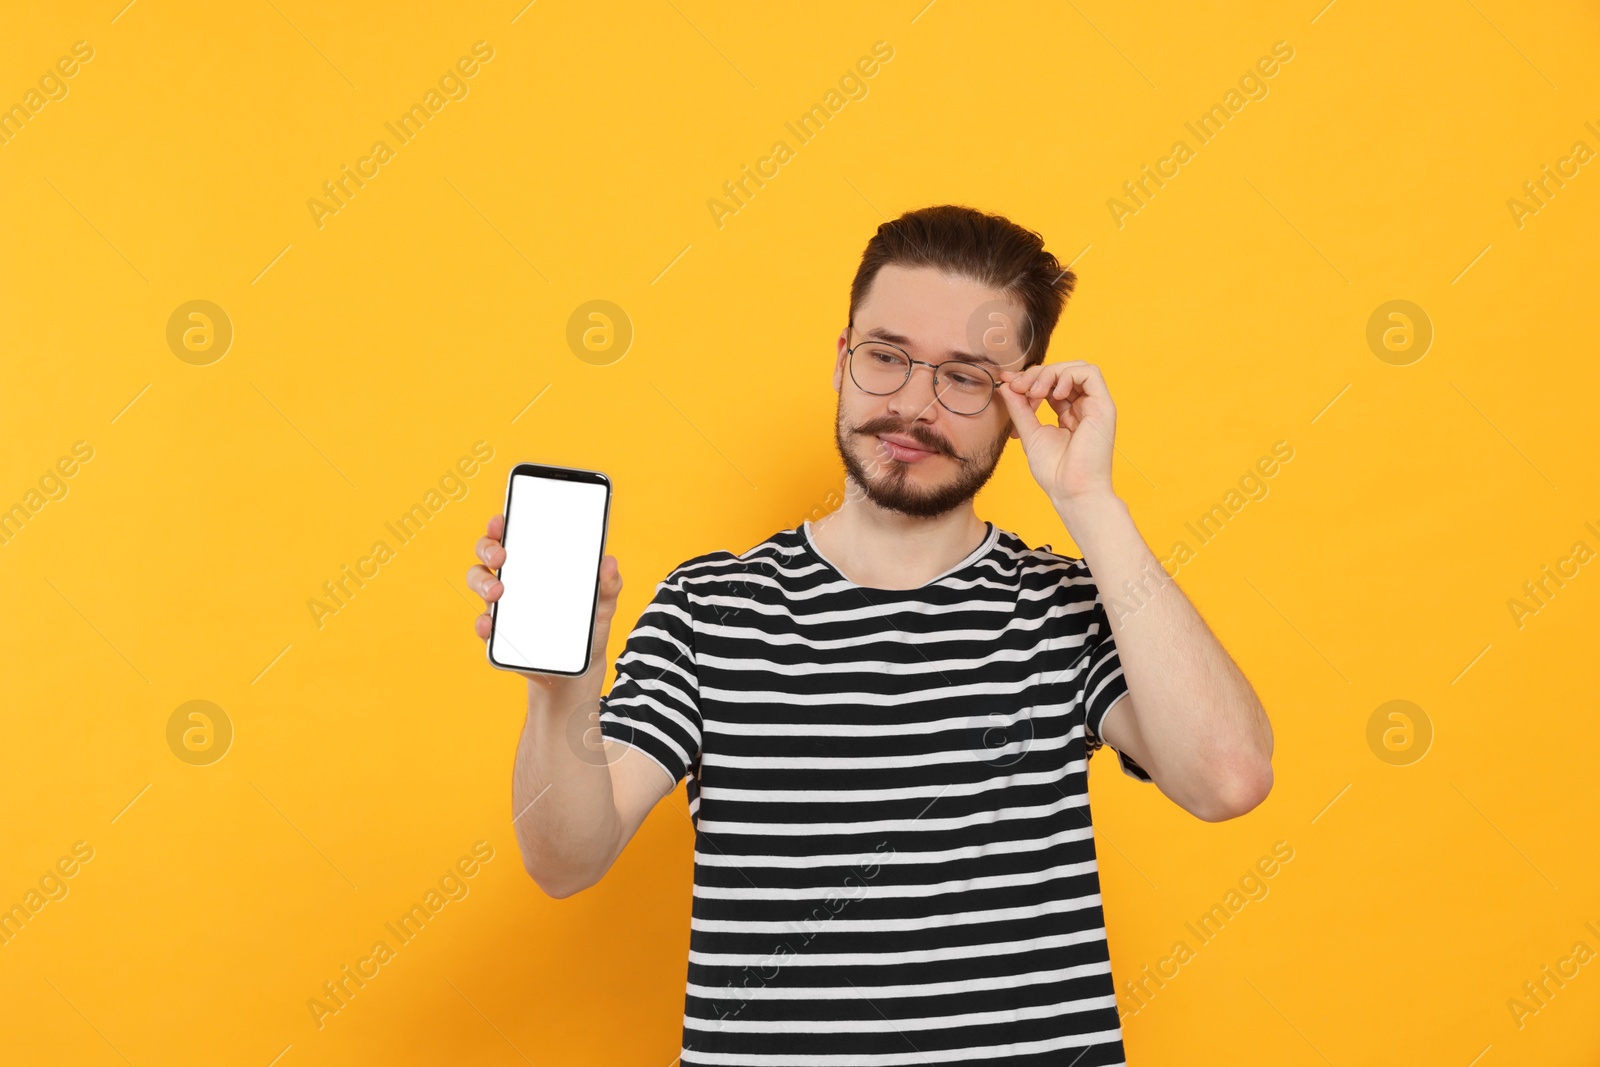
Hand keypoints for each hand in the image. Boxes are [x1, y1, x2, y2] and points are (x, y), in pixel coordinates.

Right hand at [467, 513, 623, 687]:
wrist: (580, 668)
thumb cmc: (587, 626)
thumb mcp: (603, 604)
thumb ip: (609, 584)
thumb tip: (609, 562)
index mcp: (537, 563)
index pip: (514, 534)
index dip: (502, 523)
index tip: (502, 520)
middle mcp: (514, 579)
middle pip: (488, 552)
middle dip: (488, 548)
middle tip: (501, 556)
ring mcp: (503, 605)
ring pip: (479, 582)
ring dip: (482, 582)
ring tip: (497, 592)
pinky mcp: (499, 634)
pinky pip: (483, 625)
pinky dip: (483, 623)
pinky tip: (490, 624)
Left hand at [996, 360, 1117, 505]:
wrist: (1072, 490)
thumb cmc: (1054, 471)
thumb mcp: (1030, 433)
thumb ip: (1019, 408)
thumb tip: (1006, 385)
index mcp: (1067, 413)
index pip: (1049, 383)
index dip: (1028, 378)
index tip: (1007, 384)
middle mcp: (1082, 407)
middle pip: (1061, 371)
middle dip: (1036, 374)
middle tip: (1018, 387)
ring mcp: (1094, 405)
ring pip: (1075, 367)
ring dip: (1050, 373)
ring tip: (1036, 393)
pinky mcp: (1103, 406)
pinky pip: (1090, 373)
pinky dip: (1068, 376)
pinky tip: (1055, 394)